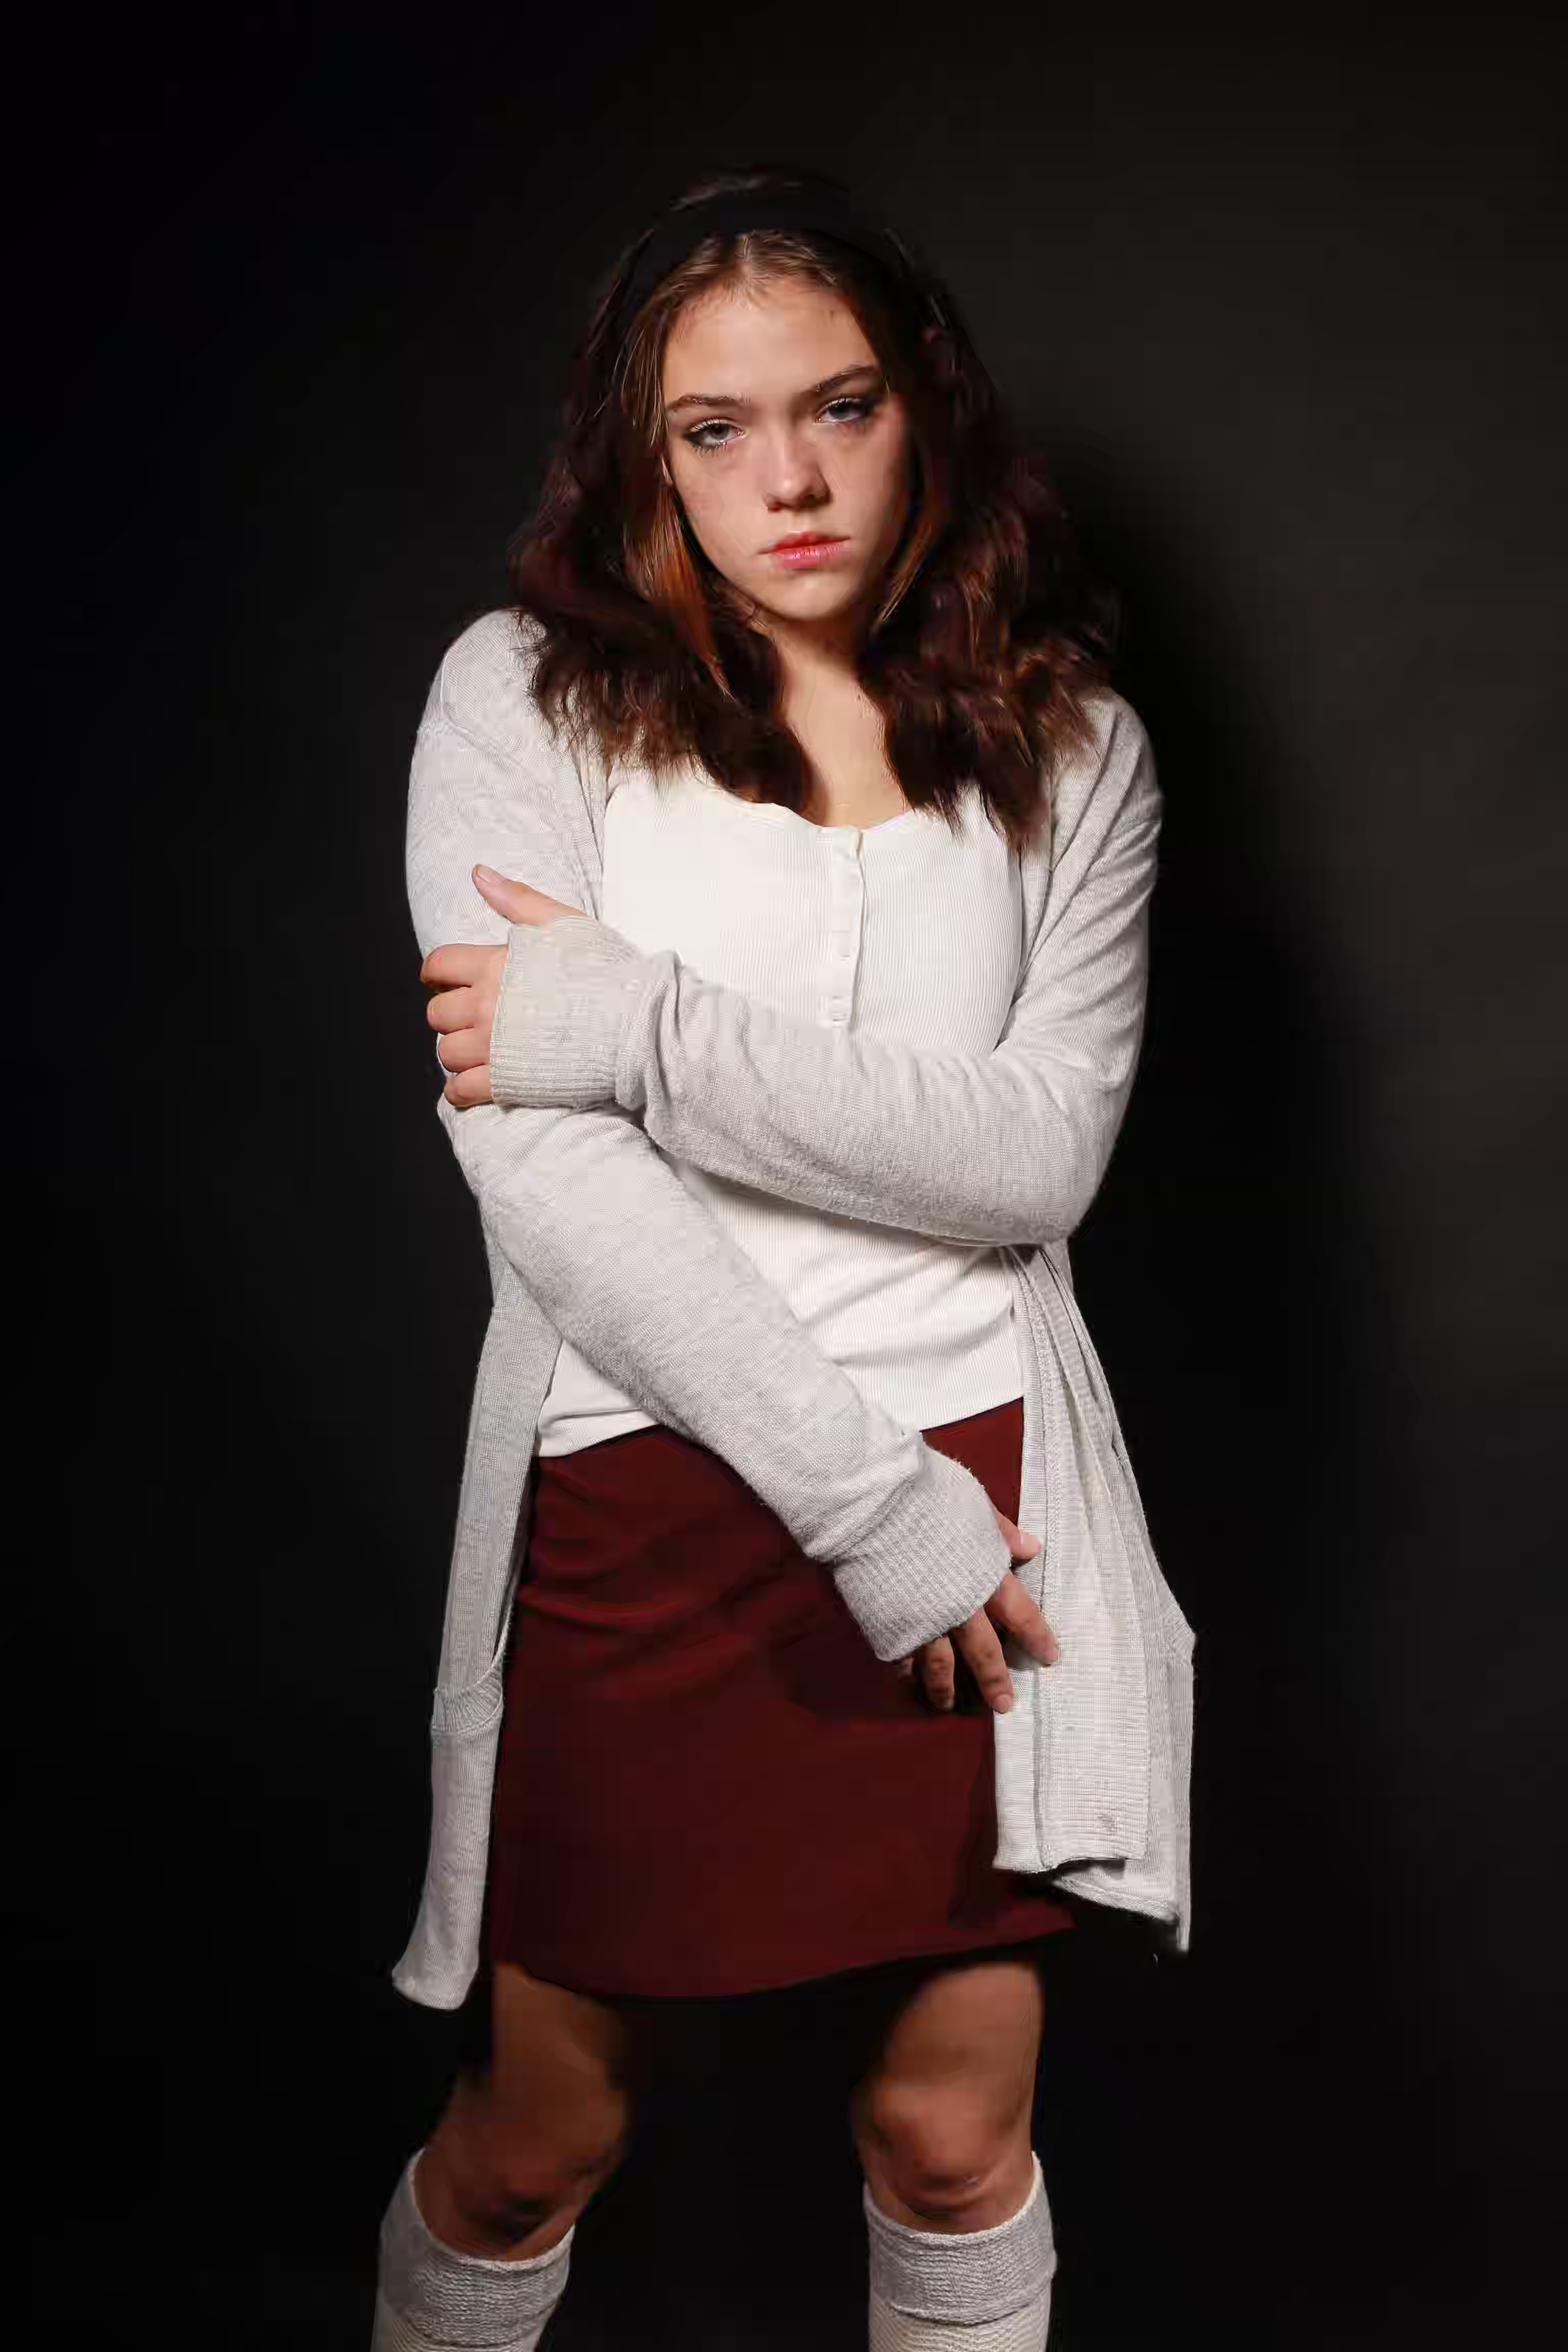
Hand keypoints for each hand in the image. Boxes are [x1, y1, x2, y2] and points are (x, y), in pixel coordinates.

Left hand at [420, 866, 585, 1106]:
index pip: (440, 965)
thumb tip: (479, 874)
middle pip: (438, 1013)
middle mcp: (487, 1006)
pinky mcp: (506, 1081)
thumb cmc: (607, 972)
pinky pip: (461, 1091)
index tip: (441, 982)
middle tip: (470, 1018)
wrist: (638, 1023)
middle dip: (449, 1015)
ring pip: (447, 1053)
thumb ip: (518, 899)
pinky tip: (469, 1086)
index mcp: (495, 965)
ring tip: (477, 1051)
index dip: (436, 974)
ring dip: (457, 1052)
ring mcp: (494, 1047)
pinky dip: (459, 1091)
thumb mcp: (565, 923)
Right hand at [905, 1507, 1058, 1715]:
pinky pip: (901, 1658)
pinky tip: (908, 1681)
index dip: (1036, 1637)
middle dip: (995, 1681)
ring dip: (946, 1689)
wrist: (872, 1505)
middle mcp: (960, 1608)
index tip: (1049, 1657)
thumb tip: (1031, 1548)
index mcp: (986, 1577)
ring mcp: (923, 1622)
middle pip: (984, 1653)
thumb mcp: (975, 1504)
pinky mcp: (888, 1627)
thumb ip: (1001, 1532)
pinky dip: (906, 1672)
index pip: (1021, 1616)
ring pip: (940, 1666)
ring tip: (948, 1706)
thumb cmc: (927, 1495)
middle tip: (1004, 1705)